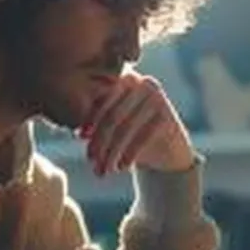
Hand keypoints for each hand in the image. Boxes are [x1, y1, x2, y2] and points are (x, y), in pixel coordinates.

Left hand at [78, 71, 194, 176]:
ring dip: (111, 153)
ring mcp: (157, 98)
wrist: (169, 150)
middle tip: (92, 161)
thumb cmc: (134, 136)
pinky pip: (142, 138)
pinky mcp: (167, 116)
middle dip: (100, 141)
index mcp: (126, 79)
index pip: (103, 98)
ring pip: (125, 129)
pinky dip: (129, 155)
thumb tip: (79, 134)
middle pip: (113, 115)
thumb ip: (98, 123)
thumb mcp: (114, 126)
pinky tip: (122, 168)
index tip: (80, 138)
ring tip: (104, 170)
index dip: (90, 119)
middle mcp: (143, 83)